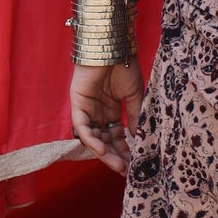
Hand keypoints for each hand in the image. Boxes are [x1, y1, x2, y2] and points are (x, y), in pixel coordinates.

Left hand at [70, 58, 144, 173]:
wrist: (114, 47)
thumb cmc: (125, 67)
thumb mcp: (136, 97)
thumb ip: (136, 118)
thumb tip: (140, 140)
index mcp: (111, 111)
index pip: (116, 137)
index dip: (125, 151)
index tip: (135, 165)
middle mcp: (98, 113)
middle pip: (105, 141)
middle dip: (115, 156)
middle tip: (126, 170)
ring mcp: (87, 109)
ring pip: (93, 138)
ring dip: (105, 153)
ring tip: (117, 165)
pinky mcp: (77, 104)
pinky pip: (82, 127)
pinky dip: (91, 140)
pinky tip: (103, 150)